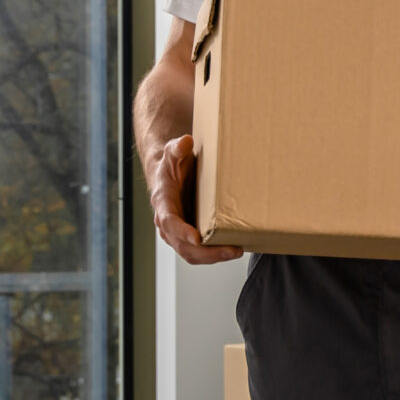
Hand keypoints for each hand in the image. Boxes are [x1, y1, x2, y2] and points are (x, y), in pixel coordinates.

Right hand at [147, 135, 243, 265]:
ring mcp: (178, 233)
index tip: (197, 238)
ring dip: (214, 257)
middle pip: (183, 246)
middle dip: (207, 252)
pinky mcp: (189, 237)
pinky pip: (199, 252)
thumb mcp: (174, 153)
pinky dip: (215, 255)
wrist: (171, 174)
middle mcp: (167, 223)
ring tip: (236, 252)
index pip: (169, 222)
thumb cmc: (173, 164)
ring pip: (192, 253)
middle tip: (232, 250)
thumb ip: (177, 148)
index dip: (182, 231)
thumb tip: (186, 141)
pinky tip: (233, 250)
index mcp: (163, 203)